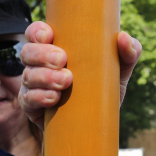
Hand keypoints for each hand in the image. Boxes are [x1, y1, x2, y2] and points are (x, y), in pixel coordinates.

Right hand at [18, 21, 142, 129]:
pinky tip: (54, 98)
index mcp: (56, 48)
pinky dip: (39, 97)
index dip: (37, 31)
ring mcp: (34, 86)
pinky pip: (27, 100)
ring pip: (28, 76)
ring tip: (66, 81)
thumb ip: (128, 51)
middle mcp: (40, 65)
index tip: (50, 35)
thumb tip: (123, 37)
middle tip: (62, 60)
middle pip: (28, 52)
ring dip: (44, 77)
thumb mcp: (120, 68)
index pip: (36, 33)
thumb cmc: (105, 87)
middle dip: (42, 54)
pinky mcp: (34, 107)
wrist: (99, 124)